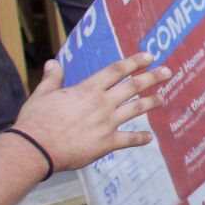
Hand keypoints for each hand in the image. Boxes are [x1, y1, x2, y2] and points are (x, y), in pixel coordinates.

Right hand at [12, 52, 169, 171]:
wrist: (37, 148)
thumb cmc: (37, 120)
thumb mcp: (42, 94)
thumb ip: (52, 78)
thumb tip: (53, 63)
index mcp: (88, 89)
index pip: (116, 70)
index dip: (134, 62)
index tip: (148, 56)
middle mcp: (102, 103)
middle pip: (132, 86)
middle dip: (152, 78)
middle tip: (167, 72)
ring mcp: (107, 123)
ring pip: (136, 109)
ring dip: (151, 103)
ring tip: (163, 98)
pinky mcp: (107, 143)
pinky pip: (129, 139)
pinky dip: (140, 139)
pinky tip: (150, 138)